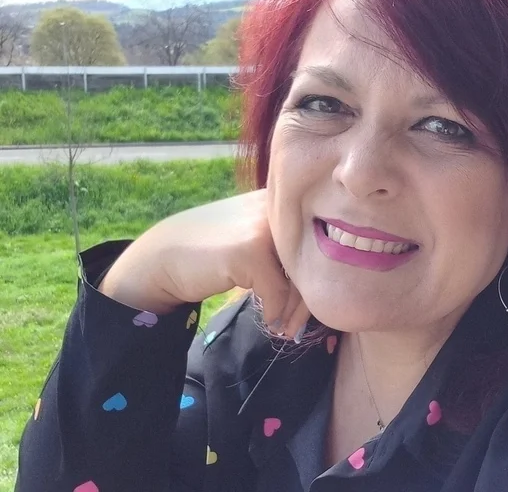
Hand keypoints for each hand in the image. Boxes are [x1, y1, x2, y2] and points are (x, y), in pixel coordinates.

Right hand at [98, 189, 309, 338]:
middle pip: (315, 259)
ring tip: (286, 328)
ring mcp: (263, 226)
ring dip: (295, 311)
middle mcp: (276, 205)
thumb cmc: (214, 251)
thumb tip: (328, 279)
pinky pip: (278, 292)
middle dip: (309, 299)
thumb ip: (287, 244)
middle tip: (298, 325)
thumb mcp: (255, 235)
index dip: (318, 275)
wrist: (162, 257)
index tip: (312, 303)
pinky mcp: (250, 250)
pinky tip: (268, 320)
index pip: (318, 240)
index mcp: (282, 198)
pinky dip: (274, 312)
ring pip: (300, 278)